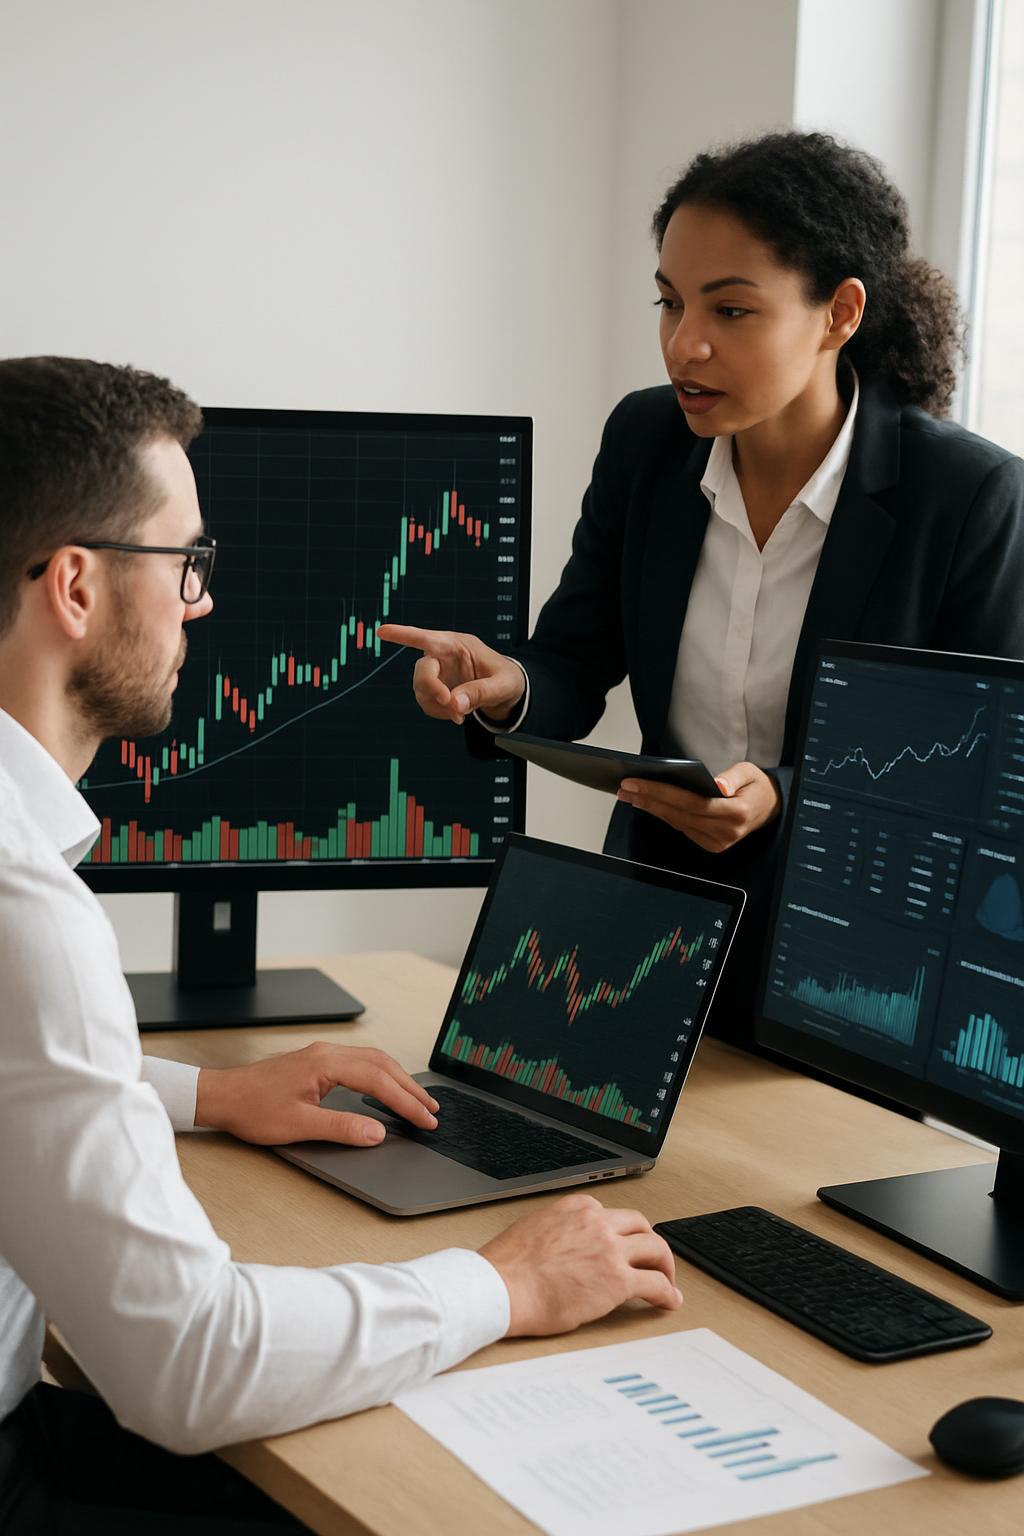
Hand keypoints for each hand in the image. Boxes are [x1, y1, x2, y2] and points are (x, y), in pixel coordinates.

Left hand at [194, 1042, 439, 1145]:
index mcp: (327, 1064)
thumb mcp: (299, 1125)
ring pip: (374, 1060)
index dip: (406, 1102)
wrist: (222, 1096)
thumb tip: (377, 1132)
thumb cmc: (252, 1108)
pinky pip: (361, 1062)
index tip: (425, 1119)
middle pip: (383, 1065)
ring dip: (398, 1079)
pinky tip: (386, 1087)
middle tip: (432, 1110)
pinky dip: (382, 1075)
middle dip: (410, 1088)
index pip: (379, 1081)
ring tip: (418, 1100)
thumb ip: (342, 1128)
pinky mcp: (317, 1062)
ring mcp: (323, 1055)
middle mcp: (328, 1053)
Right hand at [376, 623, 524, 723]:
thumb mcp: (503, 684)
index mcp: (457, 645)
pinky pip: (426, 702)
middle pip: (422, 670)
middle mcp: (443, 657)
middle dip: (431, 689)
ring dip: (436, 705)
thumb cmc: (508, 679)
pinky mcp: (437, 689)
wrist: (508, 692)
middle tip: (449, 704)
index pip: (426, 638)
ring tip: (459, 715)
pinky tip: (456, 714)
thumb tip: (455, 704)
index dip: (403, 634)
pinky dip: (438, 712)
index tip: (382, 631)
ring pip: (421, 689)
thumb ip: (481, 692)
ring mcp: (438, 674)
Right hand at [479, 1192, 681, 1335]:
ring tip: (667, 1282)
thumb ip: (560, 1231)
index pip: (612, 1215)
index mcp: (576, 1208)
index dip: (622, 1234)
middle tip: (654, 1262)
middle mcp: (597, 1222)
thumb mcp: (535, 1229)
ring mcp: (610, 1249)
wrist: (501, 1288)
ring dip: (665, 1266)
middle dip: (650, 1244)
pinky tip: (669, 1302)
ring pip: (655, 1249)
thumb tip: (566, 1247)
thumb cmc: (508, 1267)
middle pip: (640, 1226)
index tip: (624, 1248)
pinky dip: (667, 1293)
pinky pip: (655, 1283)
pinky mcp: (618, 1280)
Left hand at [616, 760, 781, 852]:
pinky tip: (647, 803)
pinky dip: (664, 815)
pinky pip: (682, 828)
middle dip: (649, 800)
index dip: (661, 793)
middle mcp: (726, 832)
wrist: (770, 808)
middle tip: (624, 788)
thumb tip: (717, 785)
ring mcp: (718, 842)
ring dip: (651, 808)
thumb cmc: (755, 786)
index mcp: (736, 813)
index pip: (691, 803)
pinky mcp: (712, 845)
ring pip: (677, 823)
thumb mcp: (750, 772)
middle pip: (679, 815)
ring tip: (629, 794)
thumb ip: (734, 777)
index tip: (637, 783)